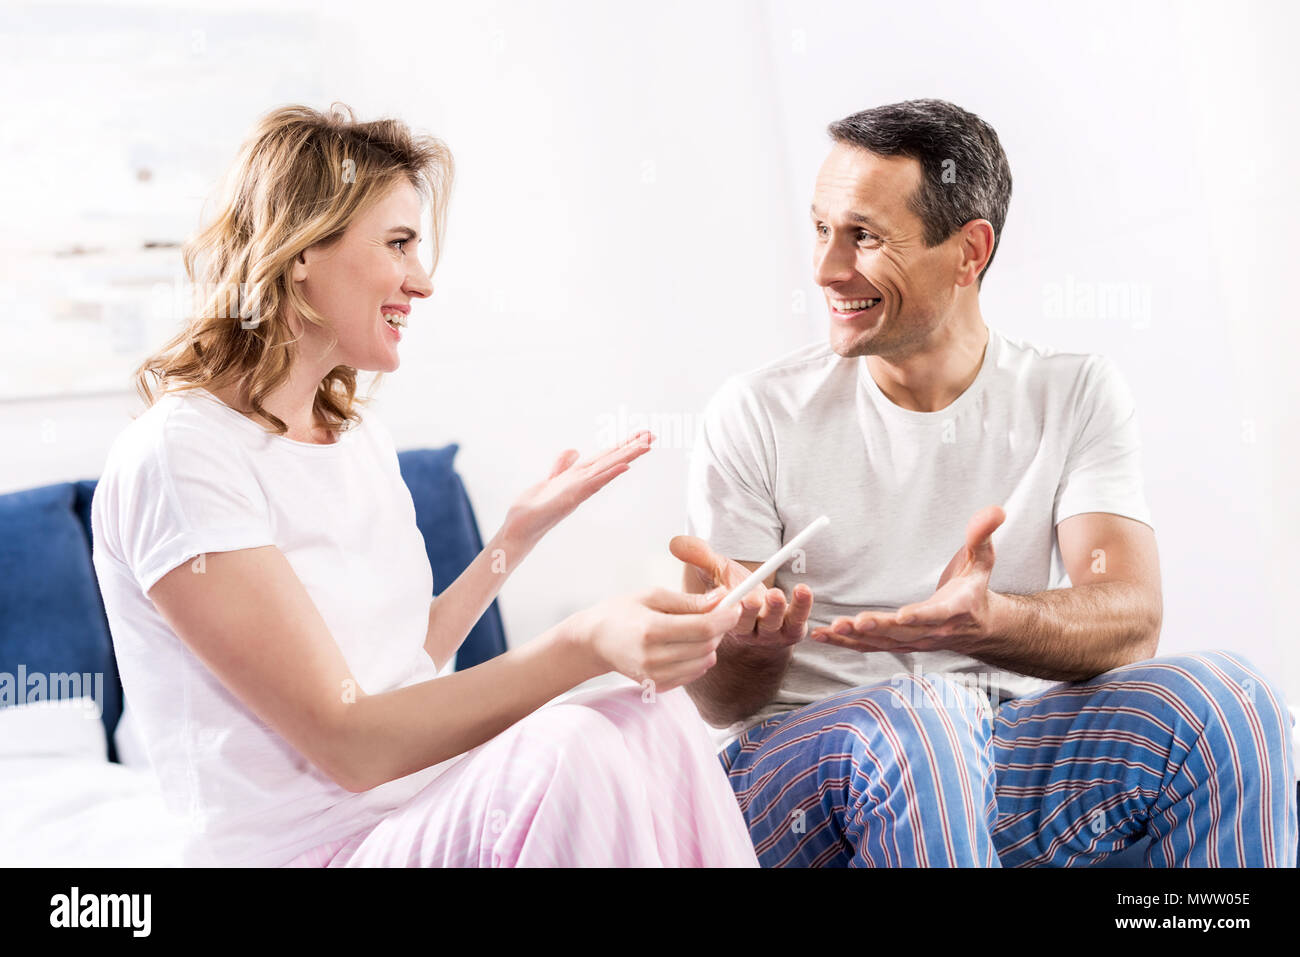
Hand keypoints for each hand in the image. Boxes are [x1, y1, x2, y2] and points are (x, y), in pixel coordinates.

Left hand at [501, 431, 653, 549]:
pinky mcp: (572, 498)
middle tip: (653, 435)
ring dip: (628, 456)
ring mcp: (580, 490)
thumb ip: (562, 465)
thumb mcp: (549, 480)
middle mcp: (584, 482)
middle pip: (611, 461)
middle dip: (632, 448)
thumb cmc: (535, 509)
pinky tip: (625, 466)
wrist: (520, 528)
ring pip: (608, 469)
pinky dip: (610, 475)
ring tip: (647, 445)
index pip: (605, 457)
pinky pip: (595, 484)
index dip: (622, 445)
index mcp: (580, 477)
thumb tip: (574, 450)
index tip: (641, 434)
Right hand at [569, 587, 744, 692]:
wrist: (595, 640)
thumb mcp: (653, 596)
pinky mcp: (657, 686)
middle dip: (719, 628)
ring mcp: (654, 676)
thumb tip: (722, 599)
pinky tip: (686, 646)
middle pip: (706, 646)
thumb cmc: (623, 612)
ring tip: (697, 629)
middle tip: (717, 613)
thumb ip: (689, 601)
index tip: (735, 606)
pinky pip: (693, 675)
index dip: (725, 618)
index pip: (702, 628)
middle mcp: (652, 657)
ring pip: (704, 662)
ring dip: (710, 645)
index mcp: (650, 629)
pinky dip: (698, 659)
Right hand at [668, 536, 813, 649]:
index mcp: (722, 622)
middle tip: (753, 598)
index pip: (719, 622)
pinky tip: (803, 590)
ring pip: (773, 626)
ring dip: (777, 610)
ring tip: (776, 593)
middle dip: (750, 612)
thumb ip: (700, 558)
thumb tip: (676, 543)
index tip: (730, 597)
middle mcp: (746, 632)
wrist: (761, 607)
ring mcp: (770, 634)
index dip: (725, 612)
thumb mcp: (716, 571)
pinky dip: (802, 606)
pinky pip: (798, 621)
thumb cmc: (734, 588)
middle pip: (747, 626)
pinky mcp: (792, 631)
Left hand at [809, 505, 1005, 653]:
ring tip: (830, 630)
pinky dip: (847, 643)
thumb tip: (994, 511)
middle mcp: (932, 631)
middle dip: (877, 628)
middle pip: (903, 632)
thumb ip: (983, 536)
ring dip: (855, 639)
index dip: (919, 616)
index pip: (936, 614)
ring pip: (883, 643)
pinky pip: (871, 646)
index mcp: (953, 610)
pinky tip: (823, 636)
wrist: (979, 627)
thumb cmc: (975, 589)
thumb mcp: (982, 560)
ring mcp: (915, 641)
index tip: (902, 615)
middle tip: (853, 623)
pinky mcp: (900, 644)